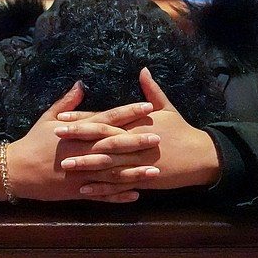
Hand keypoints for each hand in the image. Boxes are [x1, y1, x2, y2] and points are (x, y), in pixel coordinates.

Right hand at [0, 82, 162, 203]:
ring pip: (112, 173)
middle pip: (115, 146)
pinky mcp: (77, 191)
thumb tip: (81, 83)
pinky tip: (136, 194)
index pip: (108, 119)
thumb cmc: (33, 141)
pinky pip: (101, 194)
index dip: (129, 112)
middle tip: (159, 138)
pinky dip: (118, 195)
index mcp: (78, 133)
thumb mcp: (48, 118)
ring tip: (155, 171)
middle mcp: (82, 152)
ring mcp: (81, 173)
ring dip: (134, 172)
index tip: (147, 107)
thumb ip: (68, 103)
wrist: (16, 170)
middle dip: (138, 141)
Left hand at [57, 68, 221, 196]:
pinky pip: (118, 184)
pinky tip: (85, 188)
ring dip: (85, 165)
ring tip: (65, 165)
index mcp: (137, 123)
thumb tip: (143, 69)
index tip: (62, 118)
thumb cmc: (182, 130)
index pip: (104, 119)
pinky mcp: (143, 178)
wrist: (201, 156)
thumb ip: (152, 90)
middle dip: (78, 138)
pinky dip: (101, 187)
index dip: (82, 118)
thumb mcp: (168, 108)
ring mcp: (139, 161)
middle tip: (56, 136)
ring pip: (107, 163)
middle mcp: (135, 141)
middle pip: (102, 138)